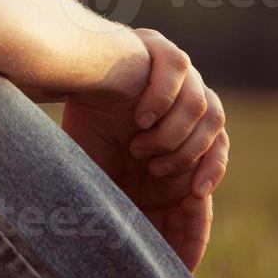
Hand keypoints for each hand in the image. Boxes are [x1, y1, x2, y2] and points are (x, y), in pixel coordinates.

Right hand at [59, 28, 229, 270]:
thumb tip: (141, 228)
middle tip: (153, 169)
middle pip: (216, 132)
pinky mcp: (162, 49)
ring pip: (206, 106)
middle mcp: (188, 96)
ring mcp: (179, 72)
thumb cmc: (83, 120)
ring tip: (139, 145)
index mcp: (183, 124)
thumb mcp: (111, 162)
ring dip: (174, 134)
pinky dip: (165, 98)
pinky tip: (142, 116)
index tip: (194, 195)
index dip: (210, 171)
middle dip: (186, 157)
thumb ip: (134, 181)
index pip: (215, 149)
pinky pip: (182, 71)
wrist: (60, 72)